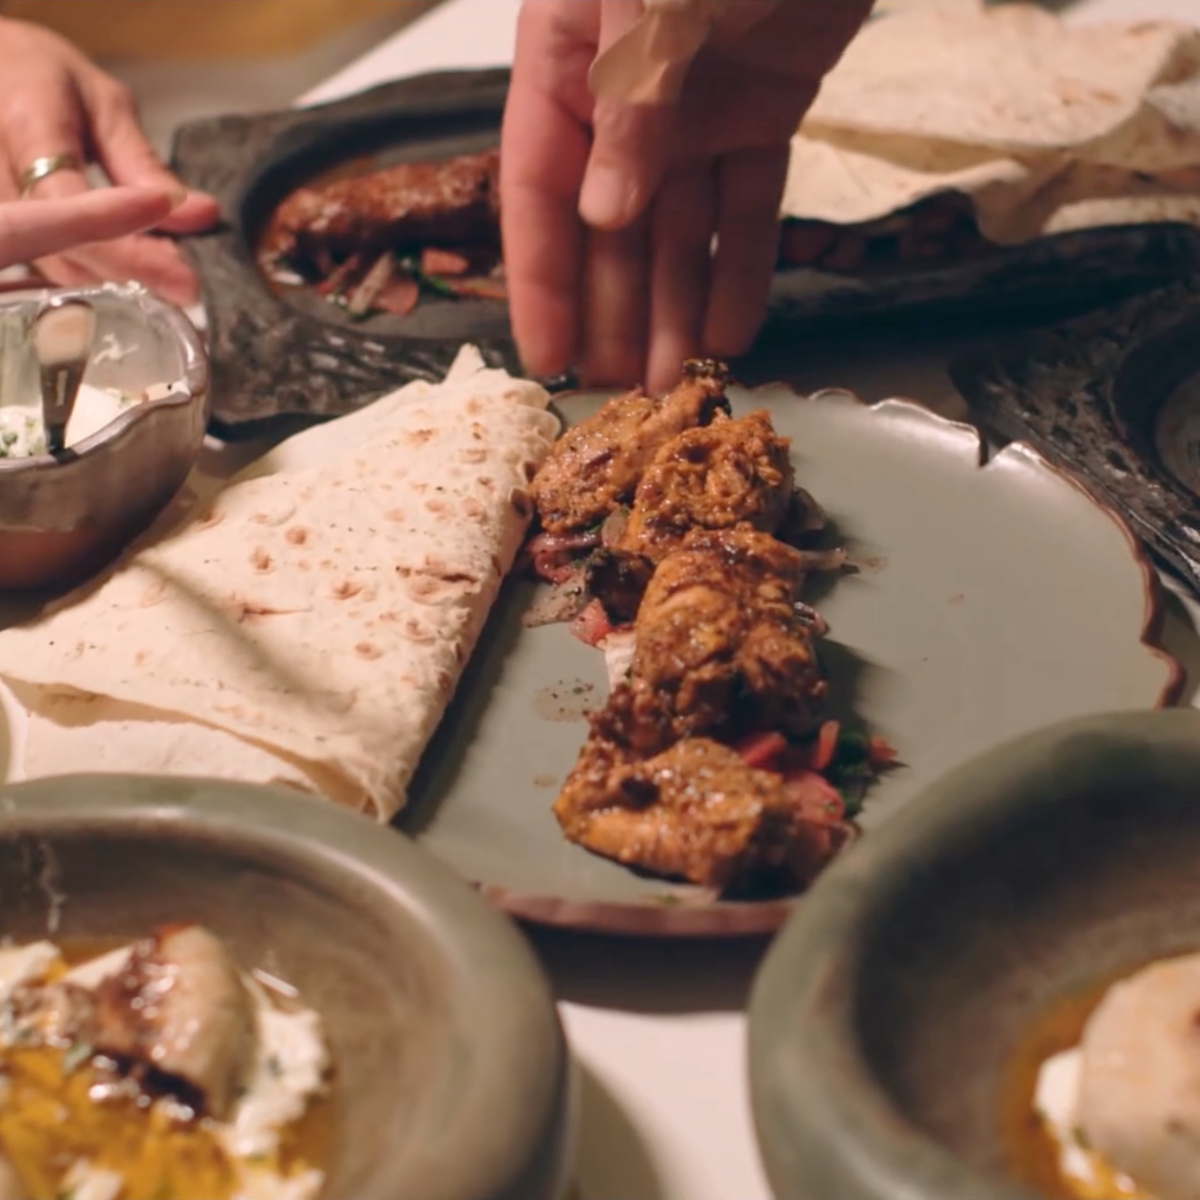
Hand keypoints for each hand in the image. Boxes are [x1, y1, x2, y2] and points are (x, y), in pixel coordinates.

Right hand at [0, 18, 218, 304]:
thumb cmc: (45, 78)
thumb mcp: (102, 103)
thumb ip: (143, 163)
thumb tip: (200, 214)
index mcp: (23, 126)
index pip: (68, 202)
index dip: (127, 242)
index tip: (183, 268)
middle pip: (63, 248)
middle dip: (133, 272)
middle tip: (190, 284)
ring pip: (57, 267)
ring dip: (119, 279)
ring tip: (172, 279)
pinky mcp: (6, 230)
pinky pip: (50, 266)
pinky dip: (98, 275)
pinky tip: (136, 274)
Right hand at [501, 0, 871, 390]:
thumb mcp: (658, 4)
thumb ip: (629, 109)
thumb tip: (605, 216)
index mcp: (565, 64)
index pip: (538, 191)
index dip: (541, 282)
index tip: (548, 359)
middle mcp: (620, 100)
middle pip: (608, 231)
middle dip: (614, 314)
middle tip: (622, 397)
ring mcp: (692, 111)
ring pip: (677, 232)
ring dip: (676, 309)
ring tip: (677, 384)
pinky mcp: (762, 113)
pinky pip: (745, 208)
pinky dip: (743, 268)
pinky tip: (735, 332)